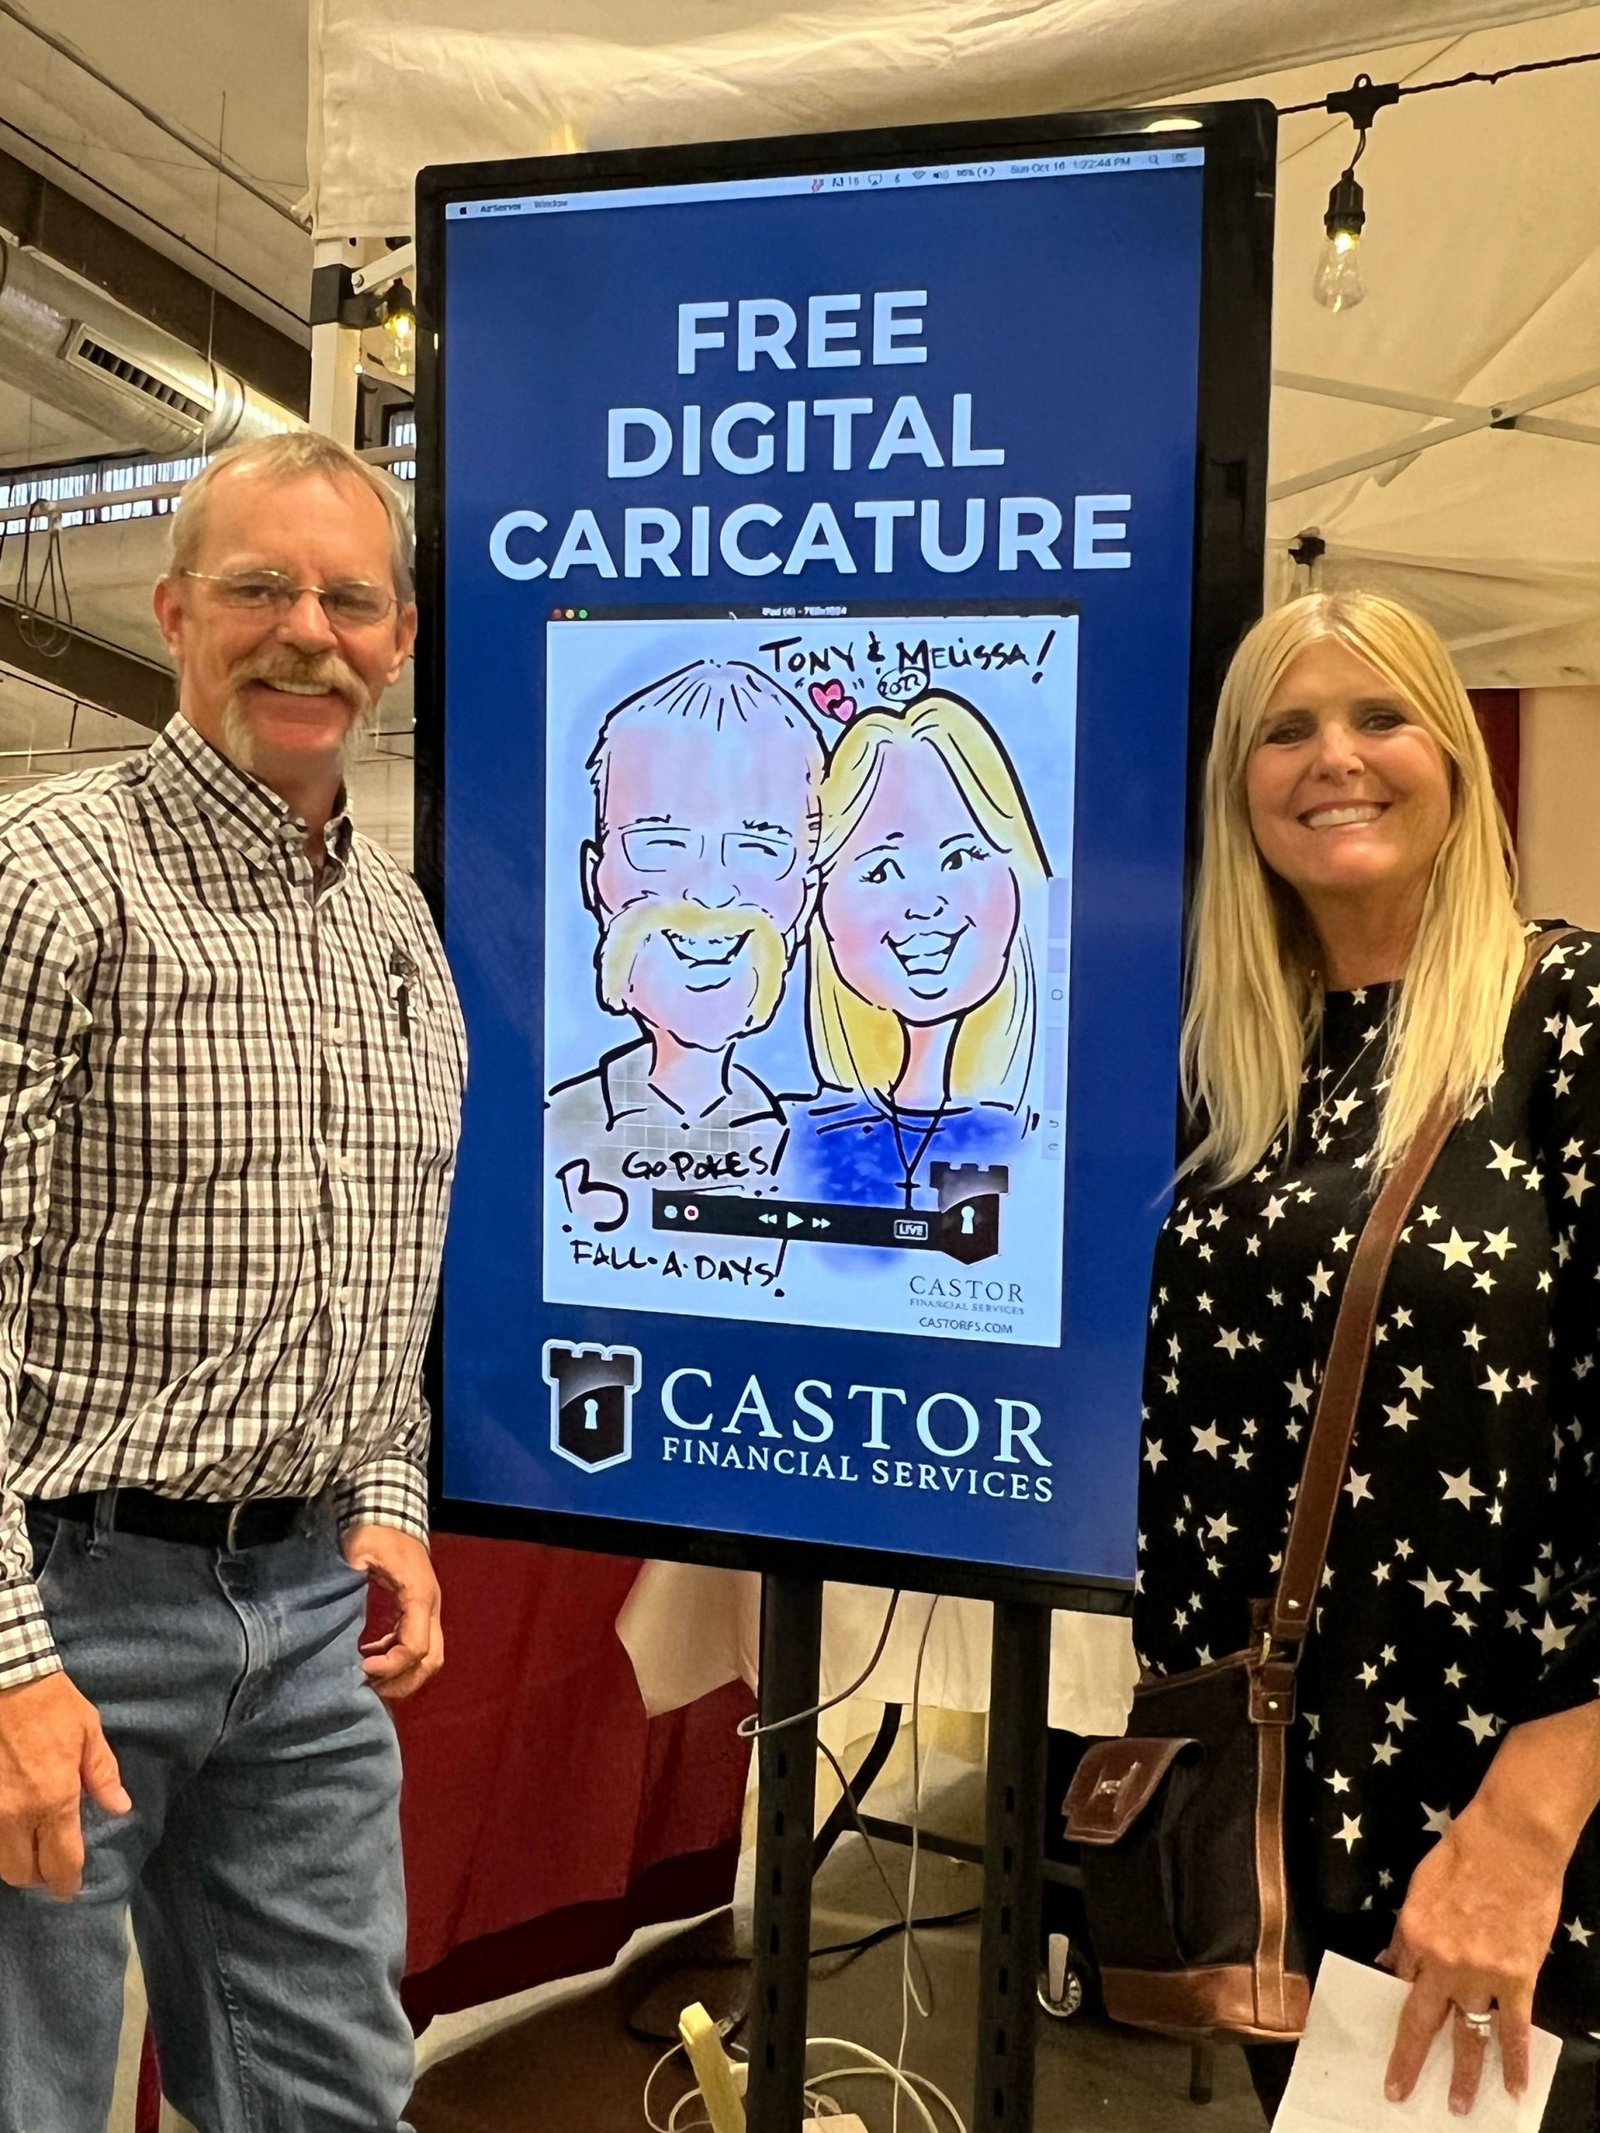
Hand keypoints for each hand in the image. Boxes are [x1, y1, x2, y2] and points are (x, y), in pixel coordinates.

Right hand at [0, 1670, 130, 1898]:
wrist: (5, 1682)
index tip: (71, 1888)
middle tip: (50, 1868)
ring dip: (16, 1863)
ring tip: (30, 1850)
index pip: (61, 1860)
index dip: (67, 1882)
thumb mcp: (89, 1732)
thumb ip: (103, 1775)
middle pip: (23, 1872)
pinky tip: (10, 1832)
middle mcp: (18, 1814)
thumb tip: (120, 1807)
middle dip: (39, 1877)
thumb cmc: (52, 1705)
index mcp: (54, 1799)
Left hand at [342, 1525, 442, 1701]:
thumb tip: (334, 1609)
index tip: (361, 1667)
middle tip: (368, 1686)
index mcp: (420, 1596)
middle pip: (431, 1660)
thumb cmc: (376, 1531)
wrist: (391, 1512)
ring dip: (402, 1674)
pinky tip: (370, 1656)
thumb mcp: (359, 1551)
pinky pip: (418, 1644)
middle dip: (401, 1680)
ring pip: (430, 1657)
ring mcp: (429, 1609)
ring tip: (369, 1678)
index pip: (416, 1647)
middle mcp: (431, 1606)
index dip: (390, 1665)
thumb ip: (349, 1579)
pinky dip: (397, 1657)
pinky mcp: (420, 1609)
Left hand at [1381, 1800, 1562, 2113]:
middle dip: (1409, 2060)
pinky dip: (1516, 2059)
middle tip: (1398, 2092)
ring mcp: (1481, 1973)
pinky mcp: (1517, 1978)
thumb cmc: (1464, 1853)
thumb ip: (1406, 1929)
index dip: (1399, 1998)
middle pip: (1421, 2020)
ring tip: (1458, 2106)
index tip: (1396, 2023)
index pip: (1400, 1978)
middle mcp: (1441, 1961)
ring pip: (1468, 2034)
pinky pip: (1514, 2027)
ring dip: (1463, 2073)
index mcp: (1413, 1934)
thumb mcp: (1419, 1885)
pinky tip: (1515, 2086)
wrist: (1512, 1841)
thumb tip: (1391, 1959)